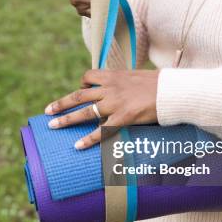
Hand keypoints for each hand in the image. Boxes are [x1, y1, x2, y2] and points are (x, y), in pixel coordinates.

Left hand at [45, 69, 159, 149]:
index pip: (89, 76)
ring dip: (66, 119)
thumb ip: (127, 81)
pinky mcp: (123, 117)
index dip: (82, 83)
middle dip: (62, 103)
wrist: (173, 91)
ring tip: (52, 126)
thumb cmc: (161, 84)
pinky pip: (101, 130)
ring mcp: (115, 103)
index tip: (79, 88)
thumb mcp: (140, 76)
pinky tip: (78, 146)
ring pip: (84, 111)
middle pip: (79, 95)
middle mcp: (110, 88)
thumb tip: (128, 85)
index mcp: (114, 75)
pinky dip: (88, 139)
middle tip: (48, 111)